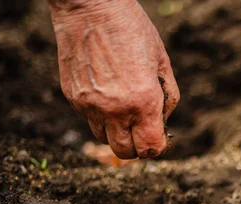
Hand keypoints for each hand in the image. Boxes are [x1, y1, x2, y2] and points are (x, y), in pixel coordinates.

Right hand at [48, 0, 179, 158]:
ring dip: (116, 132)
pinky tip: (105, 92)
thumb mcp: (162, 61)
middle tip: (141, 131)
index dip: (157, 147)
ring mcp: (91, 105)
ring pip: (104, 139)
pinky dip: (99, 115)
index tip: (159, 139)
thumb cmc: (132, 29)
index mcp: (143, 101)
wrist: (90, 6)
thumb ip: (167, 96)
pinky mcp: (73, 97)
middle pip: (125, 152)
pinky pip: (89, 119)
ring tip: (123, 110)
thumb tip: (163, 121)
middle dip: (136, 148)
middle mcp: (116, 109)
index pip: (150, 148)